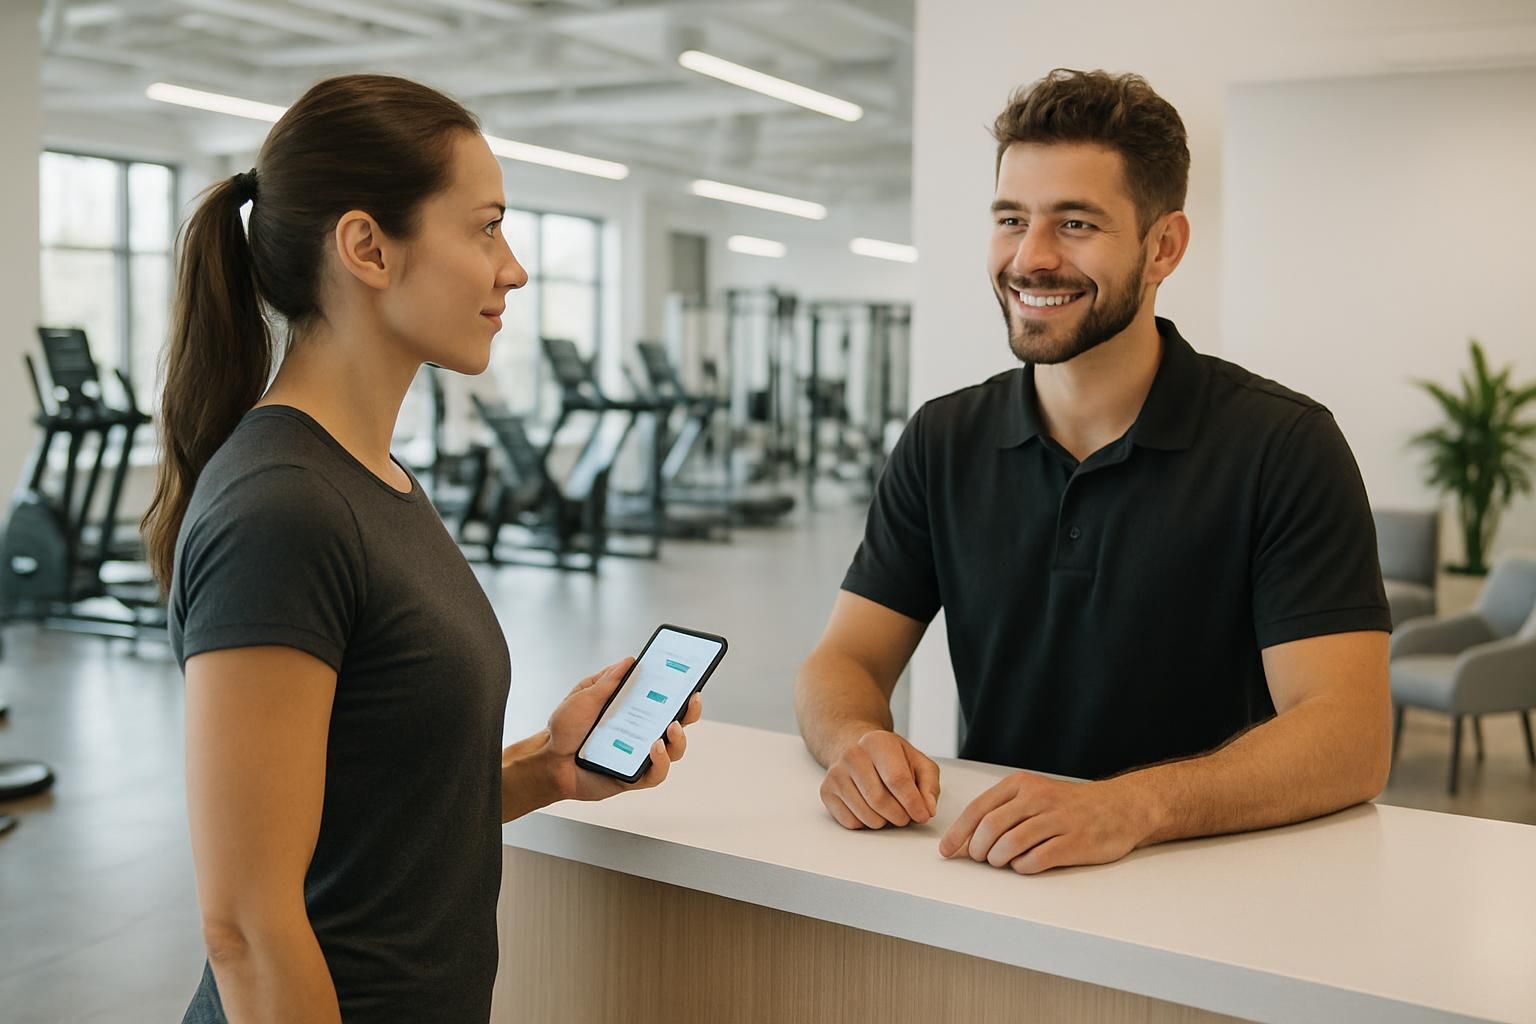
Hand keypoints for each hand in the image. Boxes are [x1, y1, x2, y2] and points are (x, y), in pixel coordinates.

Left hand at [546, 658, 702, 802]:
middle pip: (679, 722)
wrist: (547, 760)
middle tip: (691, 699)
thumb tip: (630, 660)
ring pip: (675, 750)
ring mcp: (640, 755)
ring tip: (671, 727)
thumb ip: (607, 681)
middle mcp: (642, 732)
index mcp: (632, 709)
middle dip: (691, 710)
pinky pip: (657, 774)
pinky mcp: (634, 778)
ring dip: (680, 738)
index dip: (682, 689)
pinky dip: (661, 762)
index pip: (665, 698)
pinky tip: (655, 748)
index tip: (692, 676)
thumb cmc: (564, 728)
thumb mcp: (583, 697)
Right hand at [819, 729, 940, 828]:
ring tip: (889, 810)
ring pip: (866, 815)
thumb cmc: (890, 759)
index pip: (897, 779)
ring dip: (884, 822)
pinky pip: (851, 822)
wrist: (856, 748)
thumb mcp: (918, 763)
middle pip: (879, 800)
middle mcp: (853, 755)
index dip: (913, 803)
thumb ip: (929, 785)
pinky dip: (866, 823)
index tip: (922, 815)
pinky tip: (870, 809)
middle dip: (900, 816)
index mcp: (878, 742)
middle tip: (906, 816)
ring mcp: (836, 773)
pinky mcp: (827, 791)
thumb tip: (927, 810)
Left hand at [939, 772, 1155, 873]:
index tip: (946, 851)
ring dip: (997, 859)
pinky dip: (1021, 867)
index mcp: (1022, 784)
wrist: (1120, 807)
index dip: (958, 833)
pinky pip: (1036, 859)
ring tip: (1000, 862)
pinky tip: (1022, 866)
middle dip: (976, 849)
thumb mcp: (1034, 794)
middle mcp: (1038, 798)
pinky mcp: (1074, 843)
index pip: (979, 809)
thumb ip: (1003, 811)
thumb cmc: (1069, 805)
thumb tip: (966, 838)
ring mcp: (1057, 820)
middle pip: (991, 827)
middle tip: (977, 858)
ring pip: (1010, 844)